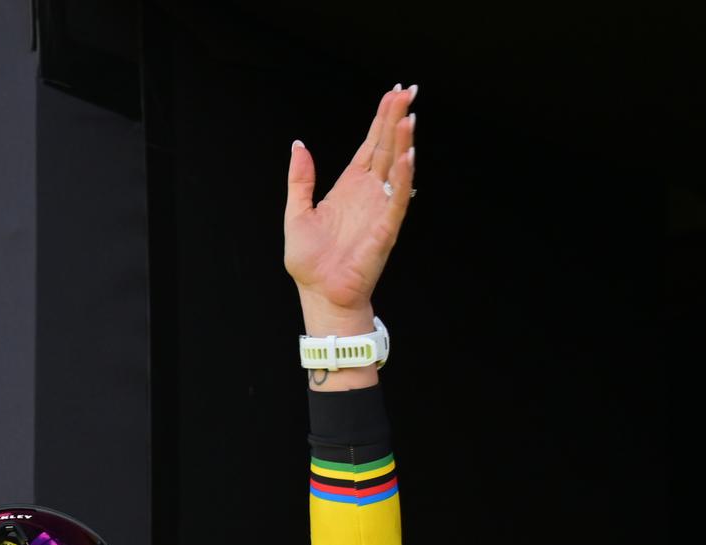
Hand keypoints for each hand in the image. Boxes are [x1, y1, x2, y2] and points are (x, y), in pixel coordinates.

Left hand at [285, 85, 416, 328]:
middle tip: (409, 91)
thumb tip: (299, 145)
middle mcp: (369, 192)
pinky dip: (403, 177)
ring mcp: (380, 208)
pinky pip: (398, 198)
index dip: (381, 119)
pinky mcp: (386, 227)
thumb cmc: (310, 262)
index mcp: (349, 187)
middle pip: (386, 147)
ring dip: (403, 141)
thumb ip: (300, 179)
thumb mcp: (296, 212)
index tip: (394, 93)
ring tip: (409, 115)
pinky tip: (407, 155)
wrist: (319, 294)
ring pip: (396, 166)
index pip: (370, 145)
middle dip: (397, 118)